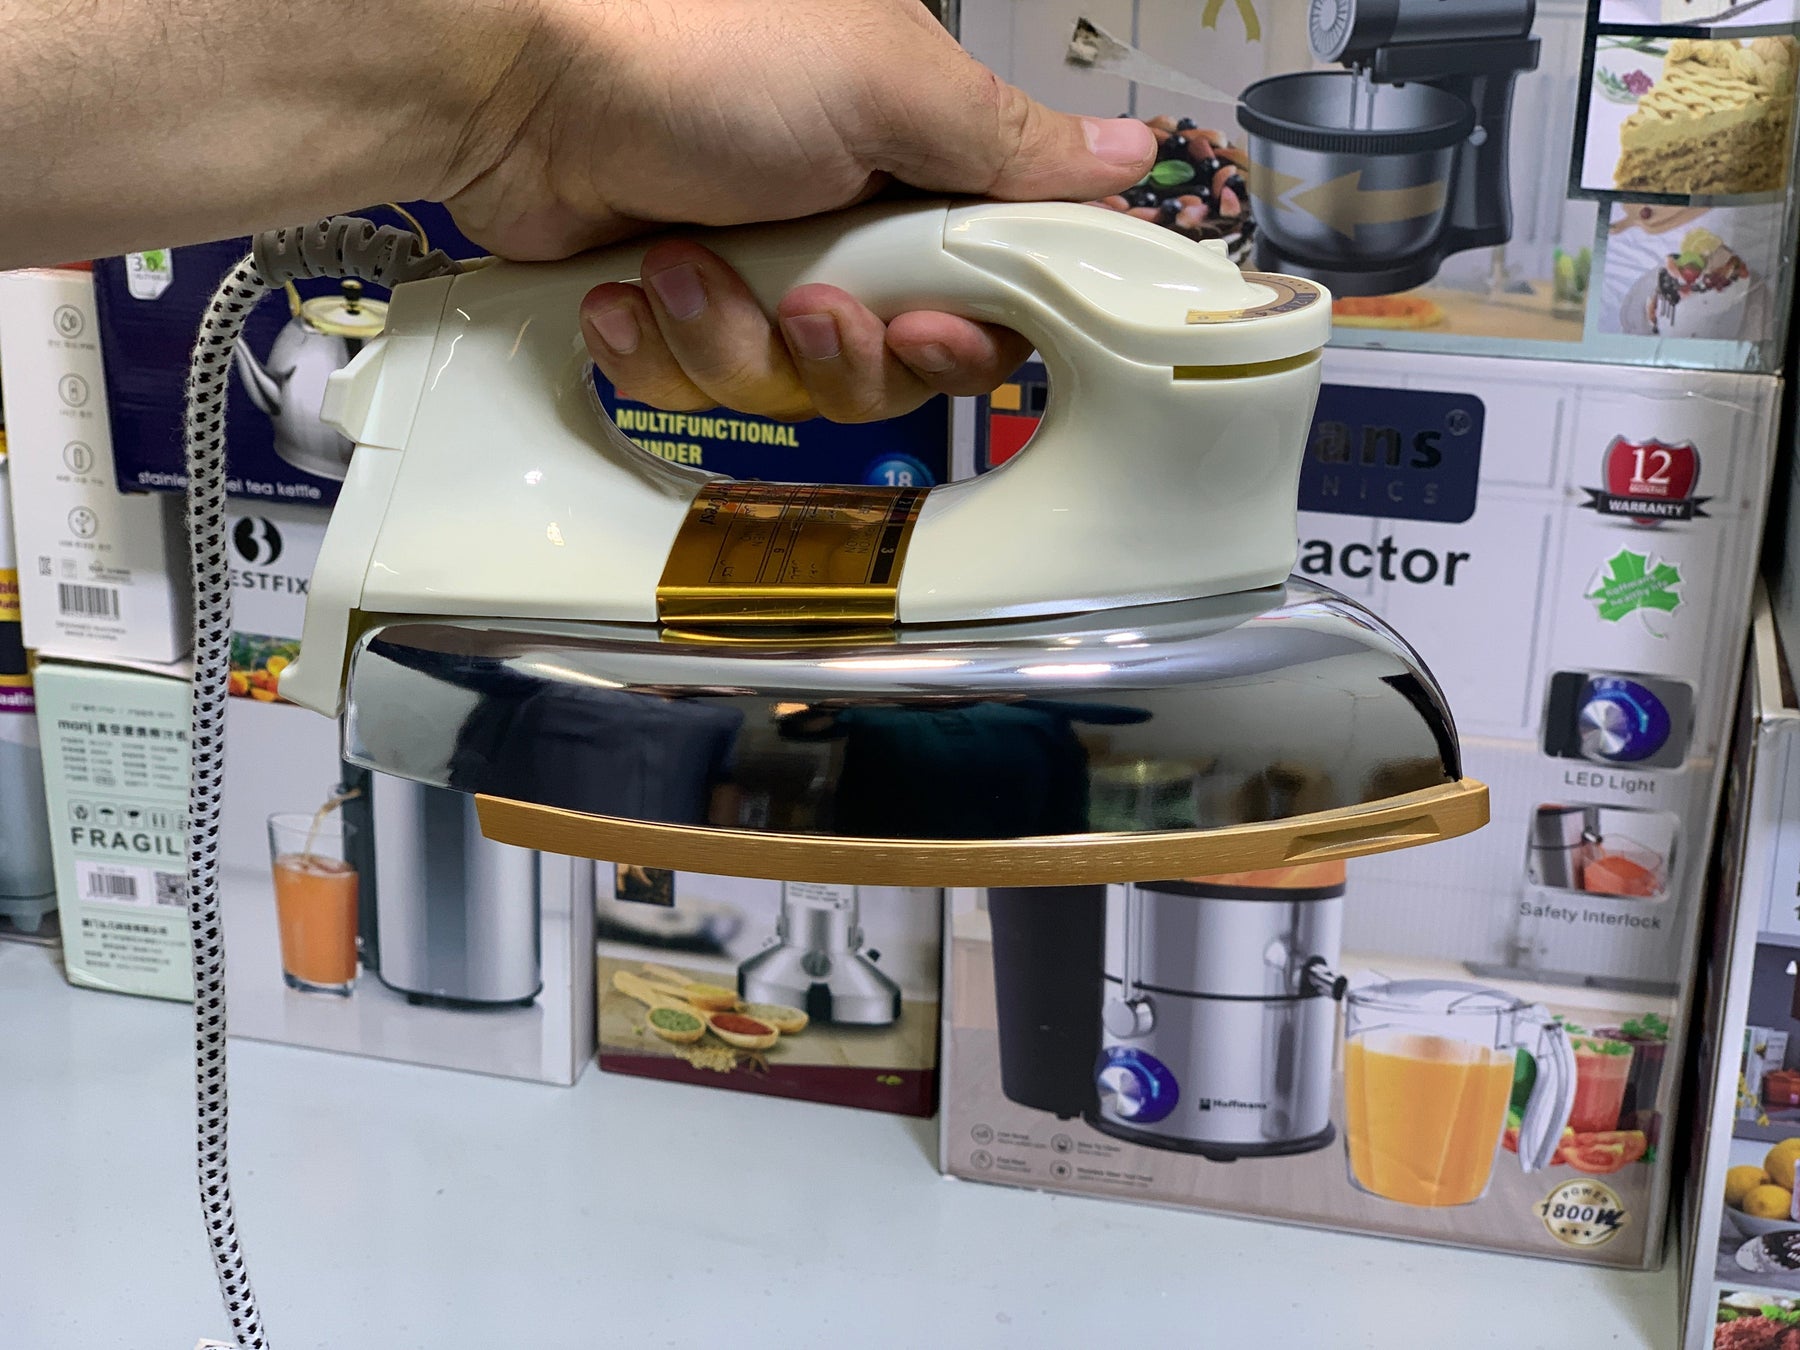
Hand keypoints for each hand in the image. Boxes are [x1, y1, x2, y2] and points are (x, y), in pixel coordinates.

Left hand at [438, 0, 1154, 421]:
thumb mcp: (885, 83)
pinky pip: (698, 392)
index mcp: (914, 164)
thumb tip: (1129, 155)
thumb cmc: (693, 49)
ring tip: (680, 263)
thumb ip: (1010, 146)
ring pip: (789, 393)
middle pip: (890, 368)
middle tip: (805, 305)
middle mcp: (843, 227)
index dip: (966, 337)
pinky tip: (630, 284)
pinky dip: (657, 346)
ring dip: (730, 339)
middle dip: (838, 353)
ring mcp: (757, 275)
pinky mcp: (679, 314)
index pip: (989, 292)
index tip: (931, 333)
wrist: (516, 83)